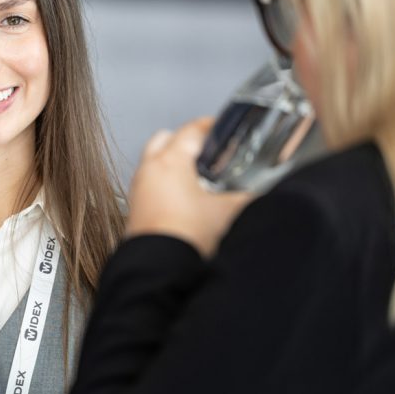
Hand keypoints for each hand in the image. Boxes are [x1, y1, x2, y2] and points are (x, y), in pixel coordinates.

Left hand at [126, 117, 252, 257]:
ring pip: (153, 161)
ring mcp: (139, 187)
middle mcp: (150, 169)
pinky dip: (163, 182)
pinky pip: (149, 183)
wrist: (159, 268)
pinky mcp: (135, 207)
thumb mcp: (227, 212)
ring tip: (196, 176)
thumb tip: (260, 194)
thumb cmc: (185, 237)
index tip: (219, 127)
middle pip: (166, 139)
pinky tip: (181, 200)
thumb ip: (247, 198)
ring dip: (172, 162)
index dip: (208, 125)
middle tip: (207, 151)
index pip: (191, 130)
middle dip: (185, 141)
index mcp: (171, 161)